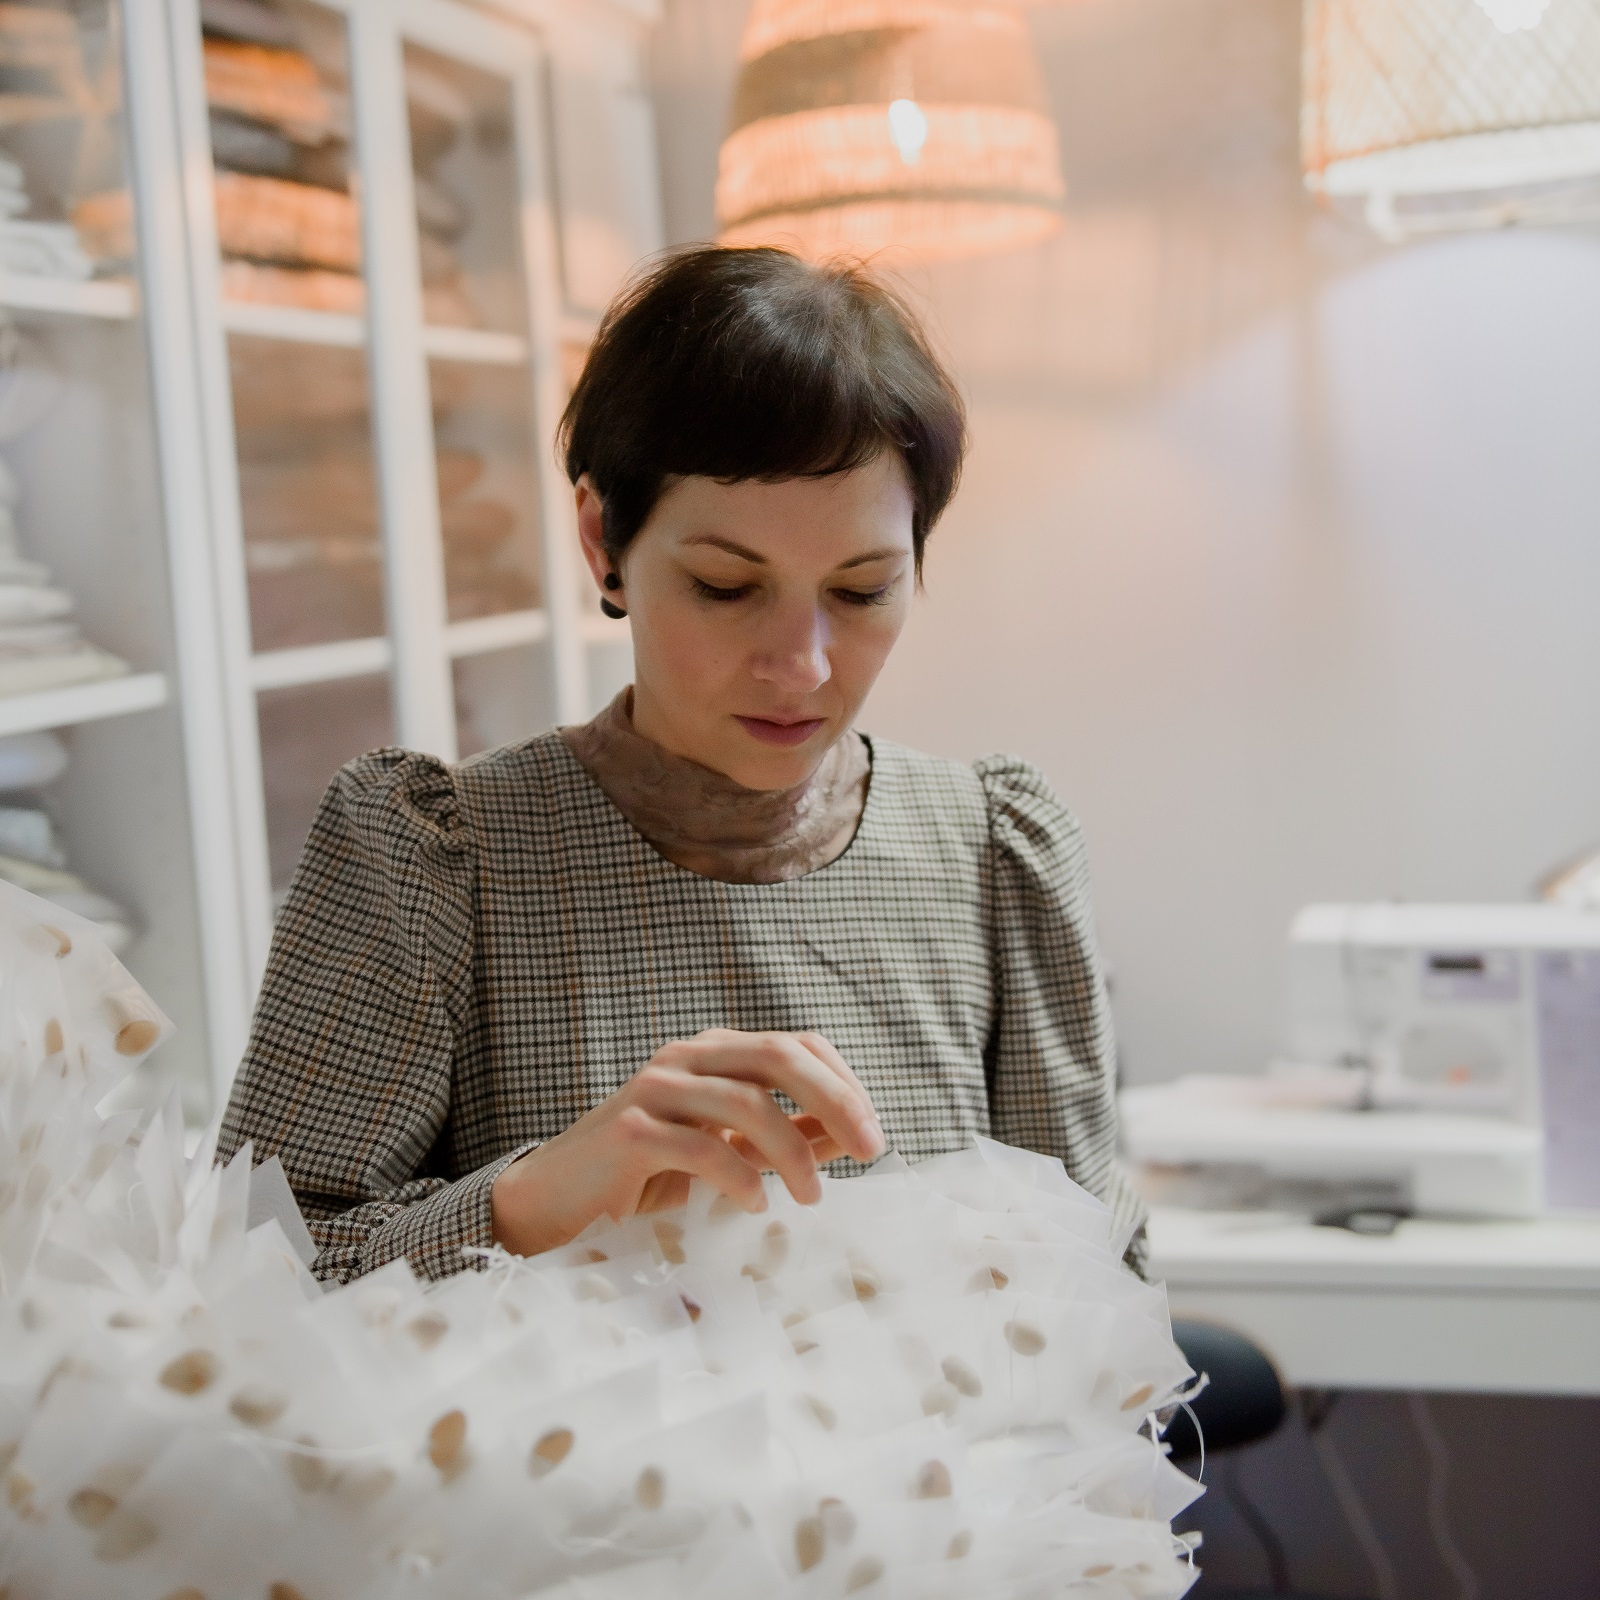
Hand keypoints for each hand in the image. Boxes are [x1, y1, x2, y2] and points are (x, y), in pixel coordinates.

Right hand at [490, 1029, 884, 1257]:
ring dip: (793, 1152)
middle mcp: (688, 1058)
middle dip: (835, 1101)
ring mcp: (656, 1090)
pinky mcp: (631, 1132)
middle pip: (779, 1056)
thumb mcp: (725, 1149)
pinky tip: (756, 1204)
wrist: (554, 1202)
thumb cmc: (644, 1175)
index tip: (873, 1133)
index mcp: (715, 1053)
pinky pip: (701, 1146)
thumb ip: (783, 1137)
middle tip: (870, 1151)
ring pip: (746, 1101)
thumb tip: (850, 1136)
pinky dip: (740, 1177)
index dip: (844, 1082)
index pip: (797, 1044)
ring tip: (813, 1196)